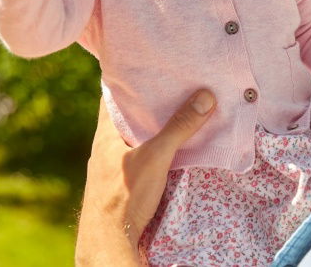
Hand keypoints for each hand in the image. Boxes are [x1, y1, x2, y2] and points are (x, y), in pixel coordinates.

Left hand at [75, 90, 215, 265]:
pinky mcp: (123, 184)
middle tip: (174, 86)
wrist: (110, 242)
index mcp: (105, 133)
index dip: (128, 80)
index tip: (150, 68)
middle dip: (148, 104)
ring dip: (153, 128)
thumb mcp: (155, 157)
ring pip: (134, 138)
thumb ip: (179, 128)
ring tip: (179, 112)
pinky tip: (172, 149)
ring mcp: (112, 166)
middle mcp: (105, 146)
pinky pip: (139, 156)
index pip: (112, 96)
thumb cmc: (125, 196)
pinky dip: (154, 149)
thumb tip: (205, 96)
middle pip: (126, 116)